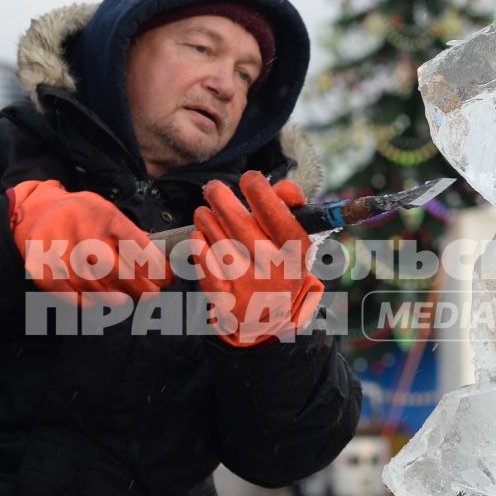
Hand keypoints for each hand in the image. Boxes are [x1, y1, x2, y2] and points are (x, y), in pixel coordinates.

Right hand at [6, 178, 169, 303]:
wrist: (39, 213)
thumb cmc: (84, 217)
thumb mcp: (110, 215)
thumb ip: (133, 237)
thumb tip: (161, 265)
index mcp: (102, 215)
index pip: (134, 243)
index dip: (153, 265)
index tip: (165, 277)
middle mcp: (80, 231)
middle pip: (112, 269)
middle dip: (137, 287)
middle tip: (150, 295)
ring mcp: (58, 251)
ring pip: (92, 286)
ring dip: (114, 298)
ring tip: (124, 300)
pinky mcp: (42, 269)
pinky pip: (70, 295)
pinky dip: (88, 302)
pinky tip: (97, 300)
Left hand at [189, 171, 321, 346]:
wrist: (268, 317)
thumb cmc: (279, 264)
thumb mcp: (294, 238)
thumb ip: (292, 207)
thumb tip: (283, 187)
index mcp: (297, 252)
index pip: (278, 216)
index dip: (260, 192)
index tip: (248, 178)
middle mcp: (276, 271)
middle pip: (242, 226)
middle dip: (222, 199)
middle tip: (214, 188)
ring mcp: (250, 288)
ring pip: (221, 243)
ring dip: (207, 220)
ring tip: (203, 212)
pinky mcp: (227, 300)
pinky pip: (207, 266)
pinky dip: (199, 246)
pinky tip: (198, 235)